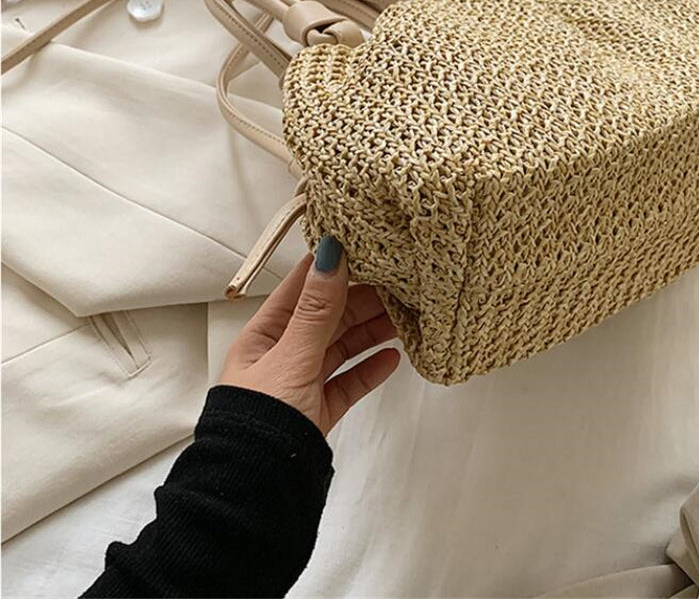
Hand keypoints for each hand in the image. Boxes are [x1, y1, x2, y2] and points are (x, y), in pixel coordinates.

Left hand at [219, 236, 400, 434]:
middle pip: (327, 318)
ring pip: (341, 348)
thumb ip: (317, 310)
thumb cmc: (260, 418)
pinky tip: (393, 358)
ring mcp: (301, 383)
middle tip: (397, 286)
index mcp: (264, 335)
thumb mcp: (292, 356)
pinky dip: (369, 370)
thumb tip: (331, 255)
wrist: (257, 487)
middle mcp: (282, 354)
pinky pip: (348, 382)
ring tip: (403, 317)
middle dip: (361, 301)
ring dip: (371, 332)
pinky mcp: (318, 410)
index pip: (300, 290)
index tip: (364, 249)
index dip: (330, 269)